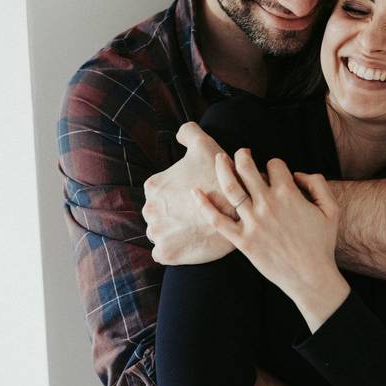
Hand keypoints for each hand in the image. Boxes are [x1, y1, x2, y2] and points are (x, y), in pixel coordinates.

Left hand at [141, 122, 235, 264]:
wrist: (236, 213)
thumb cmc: (219, 178)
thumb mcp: (205, 145)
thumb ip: (188, 133)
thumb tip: (180, 134)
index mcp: (154, 186)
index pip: (160, 192)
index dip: (180, 194)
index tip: (196, 196)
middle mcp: (150, 209)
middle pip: (159, 213)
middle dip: (174, 214)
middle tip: (197, 215)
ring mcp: (157, 233)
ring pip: (161, 233)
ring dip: (173, 233)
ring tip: (195, 230)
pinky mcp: (165, 253)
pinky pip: (162, 253)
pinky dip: (172, 250)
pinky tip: (188, 244)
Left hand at [195, 149, 349, 331]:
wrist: (311, 277)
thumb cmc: (322, 244)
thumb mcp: (331, 209)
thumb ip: (318, 183)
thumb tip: (297, 174)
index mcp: (289, 194)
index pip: (275, 165)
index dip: (275, 164)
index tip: (275, 172)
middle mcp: (267, 204)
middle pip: (247, 168)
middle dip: (242, 155)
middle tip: (240, 153)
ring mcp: (252, 223)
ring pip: (231, 188)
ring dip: (223, 168)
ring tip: (220, 159)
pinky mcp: (242, 241)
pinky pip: (218, 220)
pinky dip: (204, 205)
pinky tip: (195, 192)